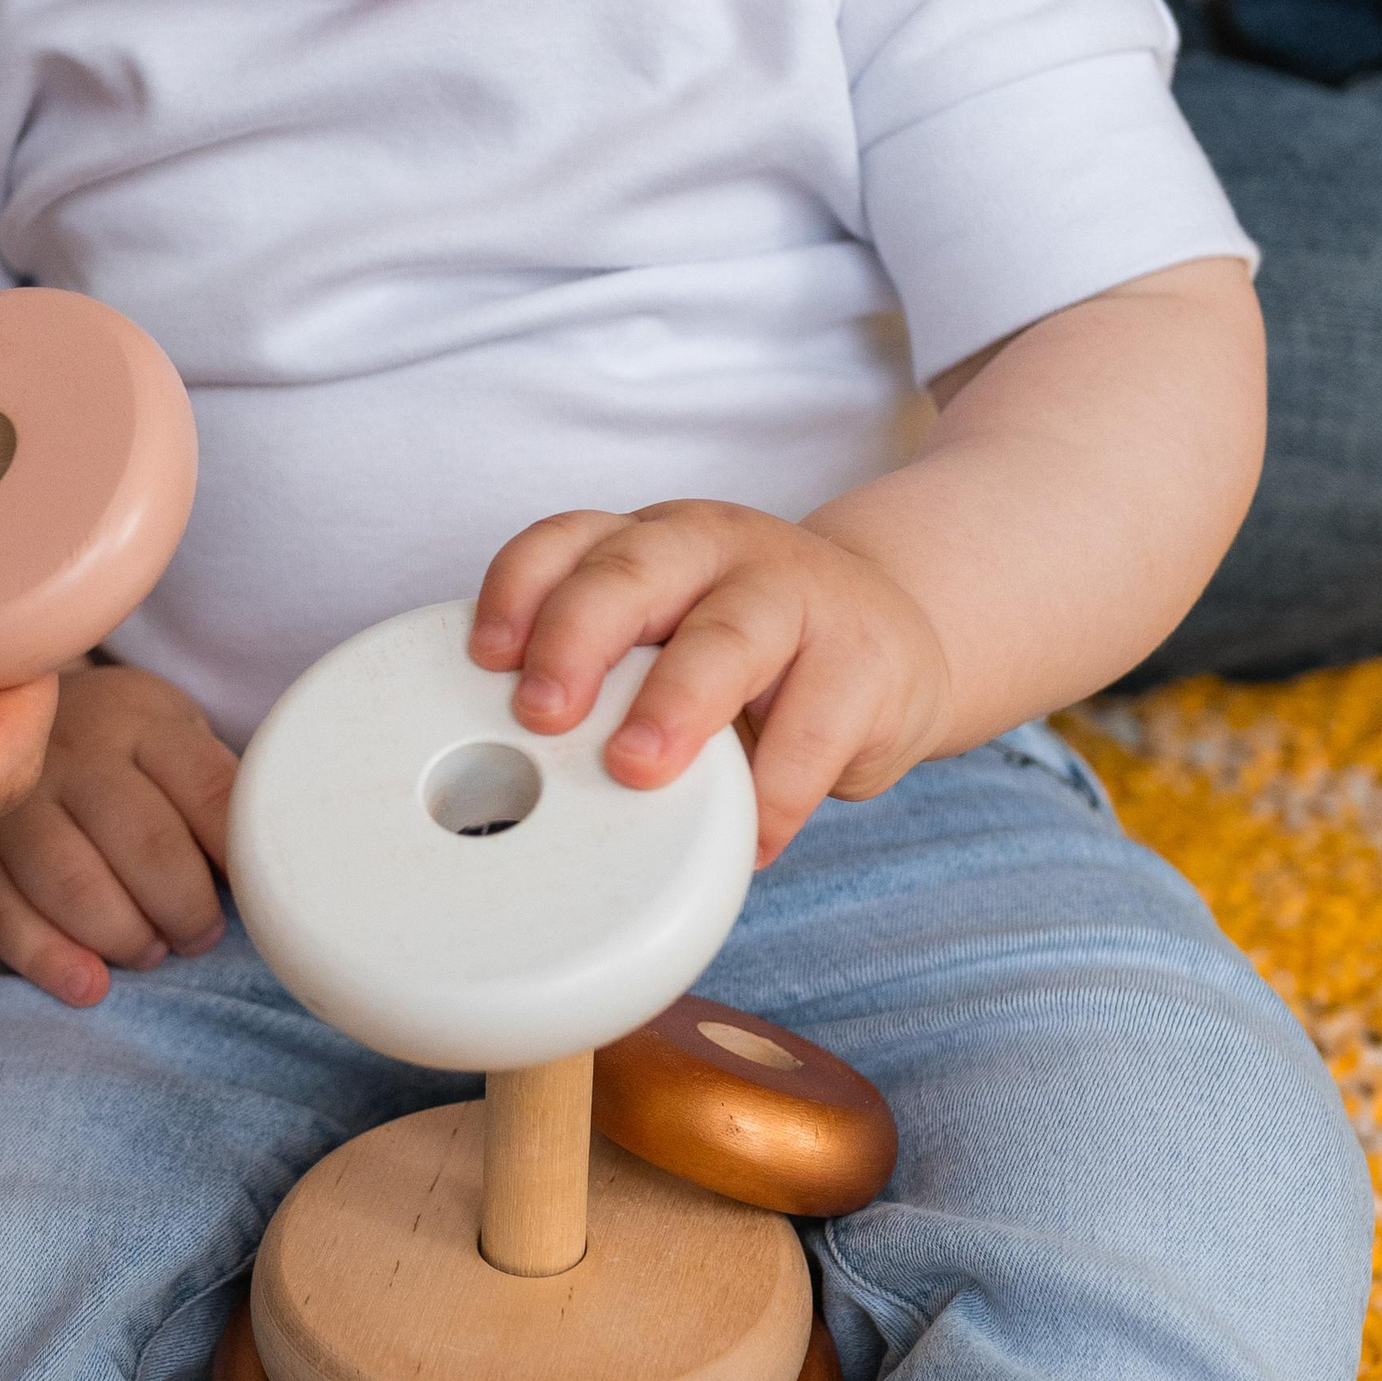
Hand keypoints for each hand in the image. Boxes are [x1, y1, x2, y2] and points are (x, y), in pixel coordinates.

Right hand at [0, 661, 236, 1005]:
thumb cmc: (115, 745)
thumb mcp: (170, 734)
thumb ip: (212, 791)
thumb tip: (268, 879)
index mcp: (142, 719)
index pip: (209, 792)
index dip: (240, 860)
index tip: (252, 898)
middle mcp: (73, 752)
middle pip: (145, 844)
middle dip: (185, 910)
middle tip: (197, 937)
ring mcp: (10, 801)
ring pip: (75, 885)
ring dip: (125, 937)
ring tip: (147, 951)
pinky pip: (1, 916)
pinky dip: (48, 959)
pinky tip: (88, 985)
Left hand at [468, 501, 955, 862]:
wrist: (895, 642)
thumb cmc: (751, 655)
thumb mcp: (668, 642)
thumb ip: (605, 685)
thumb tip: (519, 776)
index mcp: (648, 544)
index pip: (567, 542)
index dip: (518, 593)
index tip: (487, 658)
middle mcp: (714, 549)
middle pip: (632, 574)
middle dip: (577, 641)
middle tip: (543, 713)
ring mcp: (796, 593)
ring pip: (726, 636)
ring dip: (673, 702)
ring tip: (634, 765)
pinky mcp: (866, 657)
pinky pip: (815, 726)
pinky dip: (774, 791)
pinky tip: (749, 838)